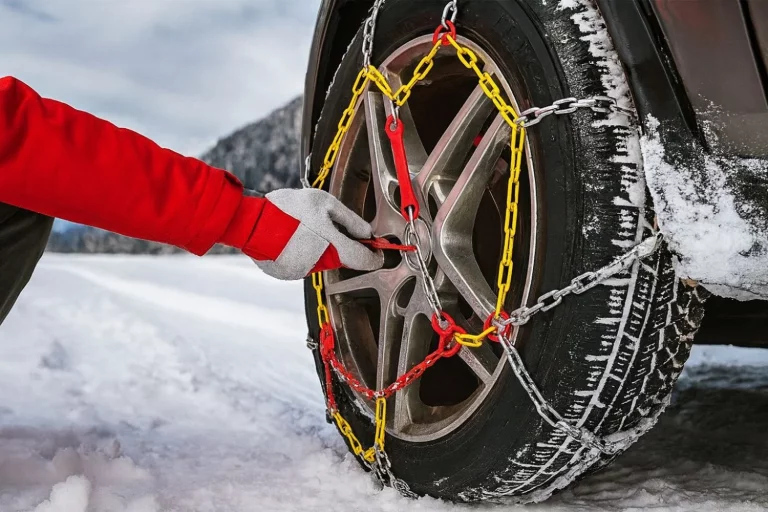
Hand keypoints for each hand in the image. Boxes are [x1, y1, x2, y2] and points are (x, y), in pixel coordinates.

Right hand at [248, 188, 383, 279]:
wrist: (251, 223)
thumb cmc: (288, 209)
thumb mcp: (325, 203)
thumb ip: (350, 219)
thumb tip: (367, 233)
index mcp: (334, 248)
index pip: (364, 260)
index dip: (374, 256)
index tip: (379, 252)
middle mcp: (321, 265)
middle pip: (340, 258)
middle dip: (338, 244)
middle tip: (325, 224)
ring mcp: (304, 272)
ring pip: (320, 260)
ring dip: (318, 247)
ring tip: (301, 227)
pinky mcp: (288, 274)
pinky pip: (302, 263)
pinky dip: (301, 252)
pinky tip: (290, 237)